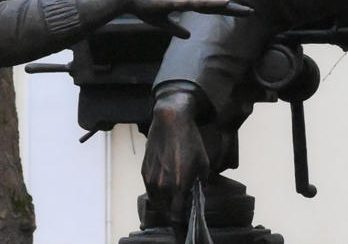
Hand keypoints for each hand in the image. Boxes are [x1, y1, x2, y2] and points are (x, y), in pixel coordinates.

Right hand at [118, 0, 251, 38]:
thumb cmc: (147, 8)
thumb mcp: (164, 23)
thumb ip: (176, 29)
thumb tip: (188, 36)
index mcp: (188, 3)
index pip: (212, 8)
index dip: (228, 10)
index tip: (244, 13)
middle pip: (214, 4)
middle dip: (232, 8)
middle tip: (251, 11)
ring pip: (204, 2)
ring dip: (219, 4)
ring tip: (234, 6)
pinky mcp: (171, 1)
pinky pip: (189, 3)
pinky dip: (200, 3)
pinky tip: (208, 3)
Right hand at [142, 91, 209, 227]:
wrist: (170, 122)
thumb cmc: (190, 141)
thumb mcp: (203, 163)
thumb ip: (201, 183)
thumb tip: (198, 193)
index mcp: (179, 186)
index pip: (177, 215)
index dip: (181, 223)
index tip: (185, 226)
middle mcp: (162, 186)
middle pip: (166, 211)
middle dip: (174, 213)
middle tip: (182, 211)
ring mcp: (151, 179)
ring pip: (157, 202)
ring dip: (165, 204)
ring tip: (173, 201)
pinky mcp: (144, 171)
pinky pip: (150, 190)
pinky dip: (157, 193)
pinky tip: (164, 188)